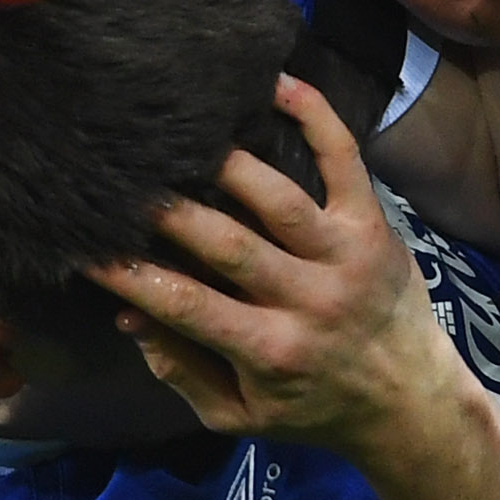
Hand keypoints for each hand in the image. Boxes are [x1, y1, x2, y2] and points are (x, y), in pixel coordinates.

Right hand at [92, 81, 468, 463]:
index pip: (186, 305)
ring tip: (183, 137)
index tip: (87, 249)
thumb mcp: (240, 416)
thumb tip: (129, 318)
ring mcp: (345, 255)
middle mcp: (308, 300)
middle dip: (170, 212)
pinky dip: (316, 118)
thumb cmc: (313, 409)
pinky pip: (345, 160)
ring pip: (280, 199)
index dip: (131, 276)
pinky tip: (277, 83)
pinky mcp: (373, 224)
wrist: (412, 401)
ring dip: (228, 165)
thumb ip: (182, 370)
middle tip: (123, 180)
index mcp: (270, 351)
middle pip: (228, 244)